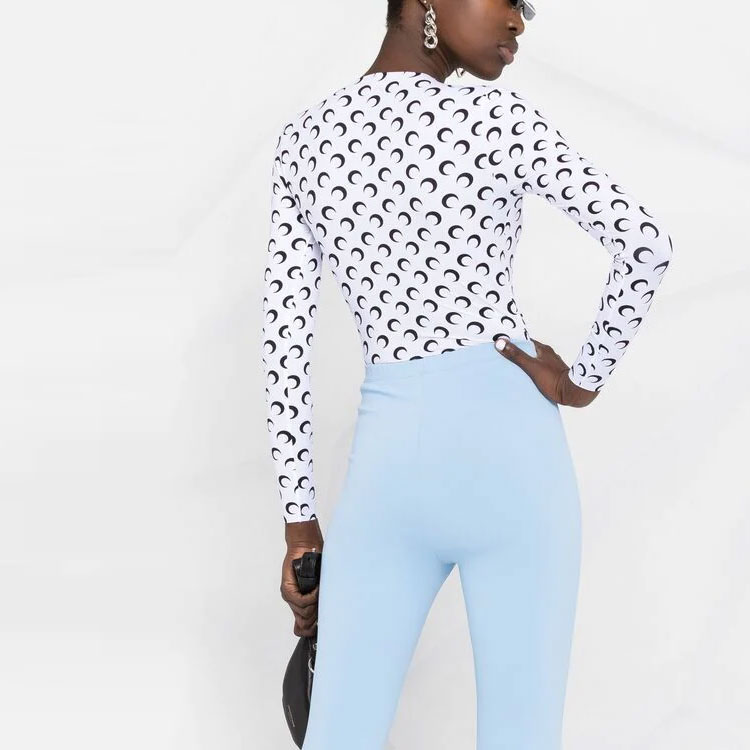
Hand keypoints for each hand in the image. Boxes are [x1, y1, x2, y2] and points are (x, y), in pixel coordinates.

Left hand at [281, 517, 323, 636]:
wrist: (305, 546)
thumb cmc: (314, 562)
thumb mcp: (320, 583)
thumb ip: (321, 598)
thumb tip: (327, 615)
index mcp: (299, 602)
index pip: (300, 628)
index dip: (310, 631)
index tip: (319, 629)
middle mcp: (292, 600)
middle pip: (304, 623)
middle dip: (316, 616)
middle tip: (323, 603)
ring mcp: (288, 594)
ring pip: (303, 612)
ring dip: (314, 604)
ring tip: (320, 592)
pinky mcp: (287, 587)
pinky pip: (301, 601)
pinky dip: (311, 596)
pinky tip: (317, 589)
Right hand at [494, 337, 599, 407]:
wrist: (573, 393)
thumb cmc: (553, 379)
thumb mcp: (532, 366)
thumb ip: (517, 355)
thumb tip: (500, 342)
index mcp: (543, 349)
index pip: (526, 342)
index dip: (515, 343)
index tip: (504, 346)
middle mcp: (549, 355)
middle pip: (530, 352)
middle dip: (519, 355)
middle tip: (506, 359)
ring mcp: (553, 365)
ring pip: (536, 361)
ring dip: (527, 364)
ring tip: (515, 370)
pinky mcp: (555, 375)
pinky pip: (541, 370)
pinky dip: (533, 372)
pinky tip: (528, 379)